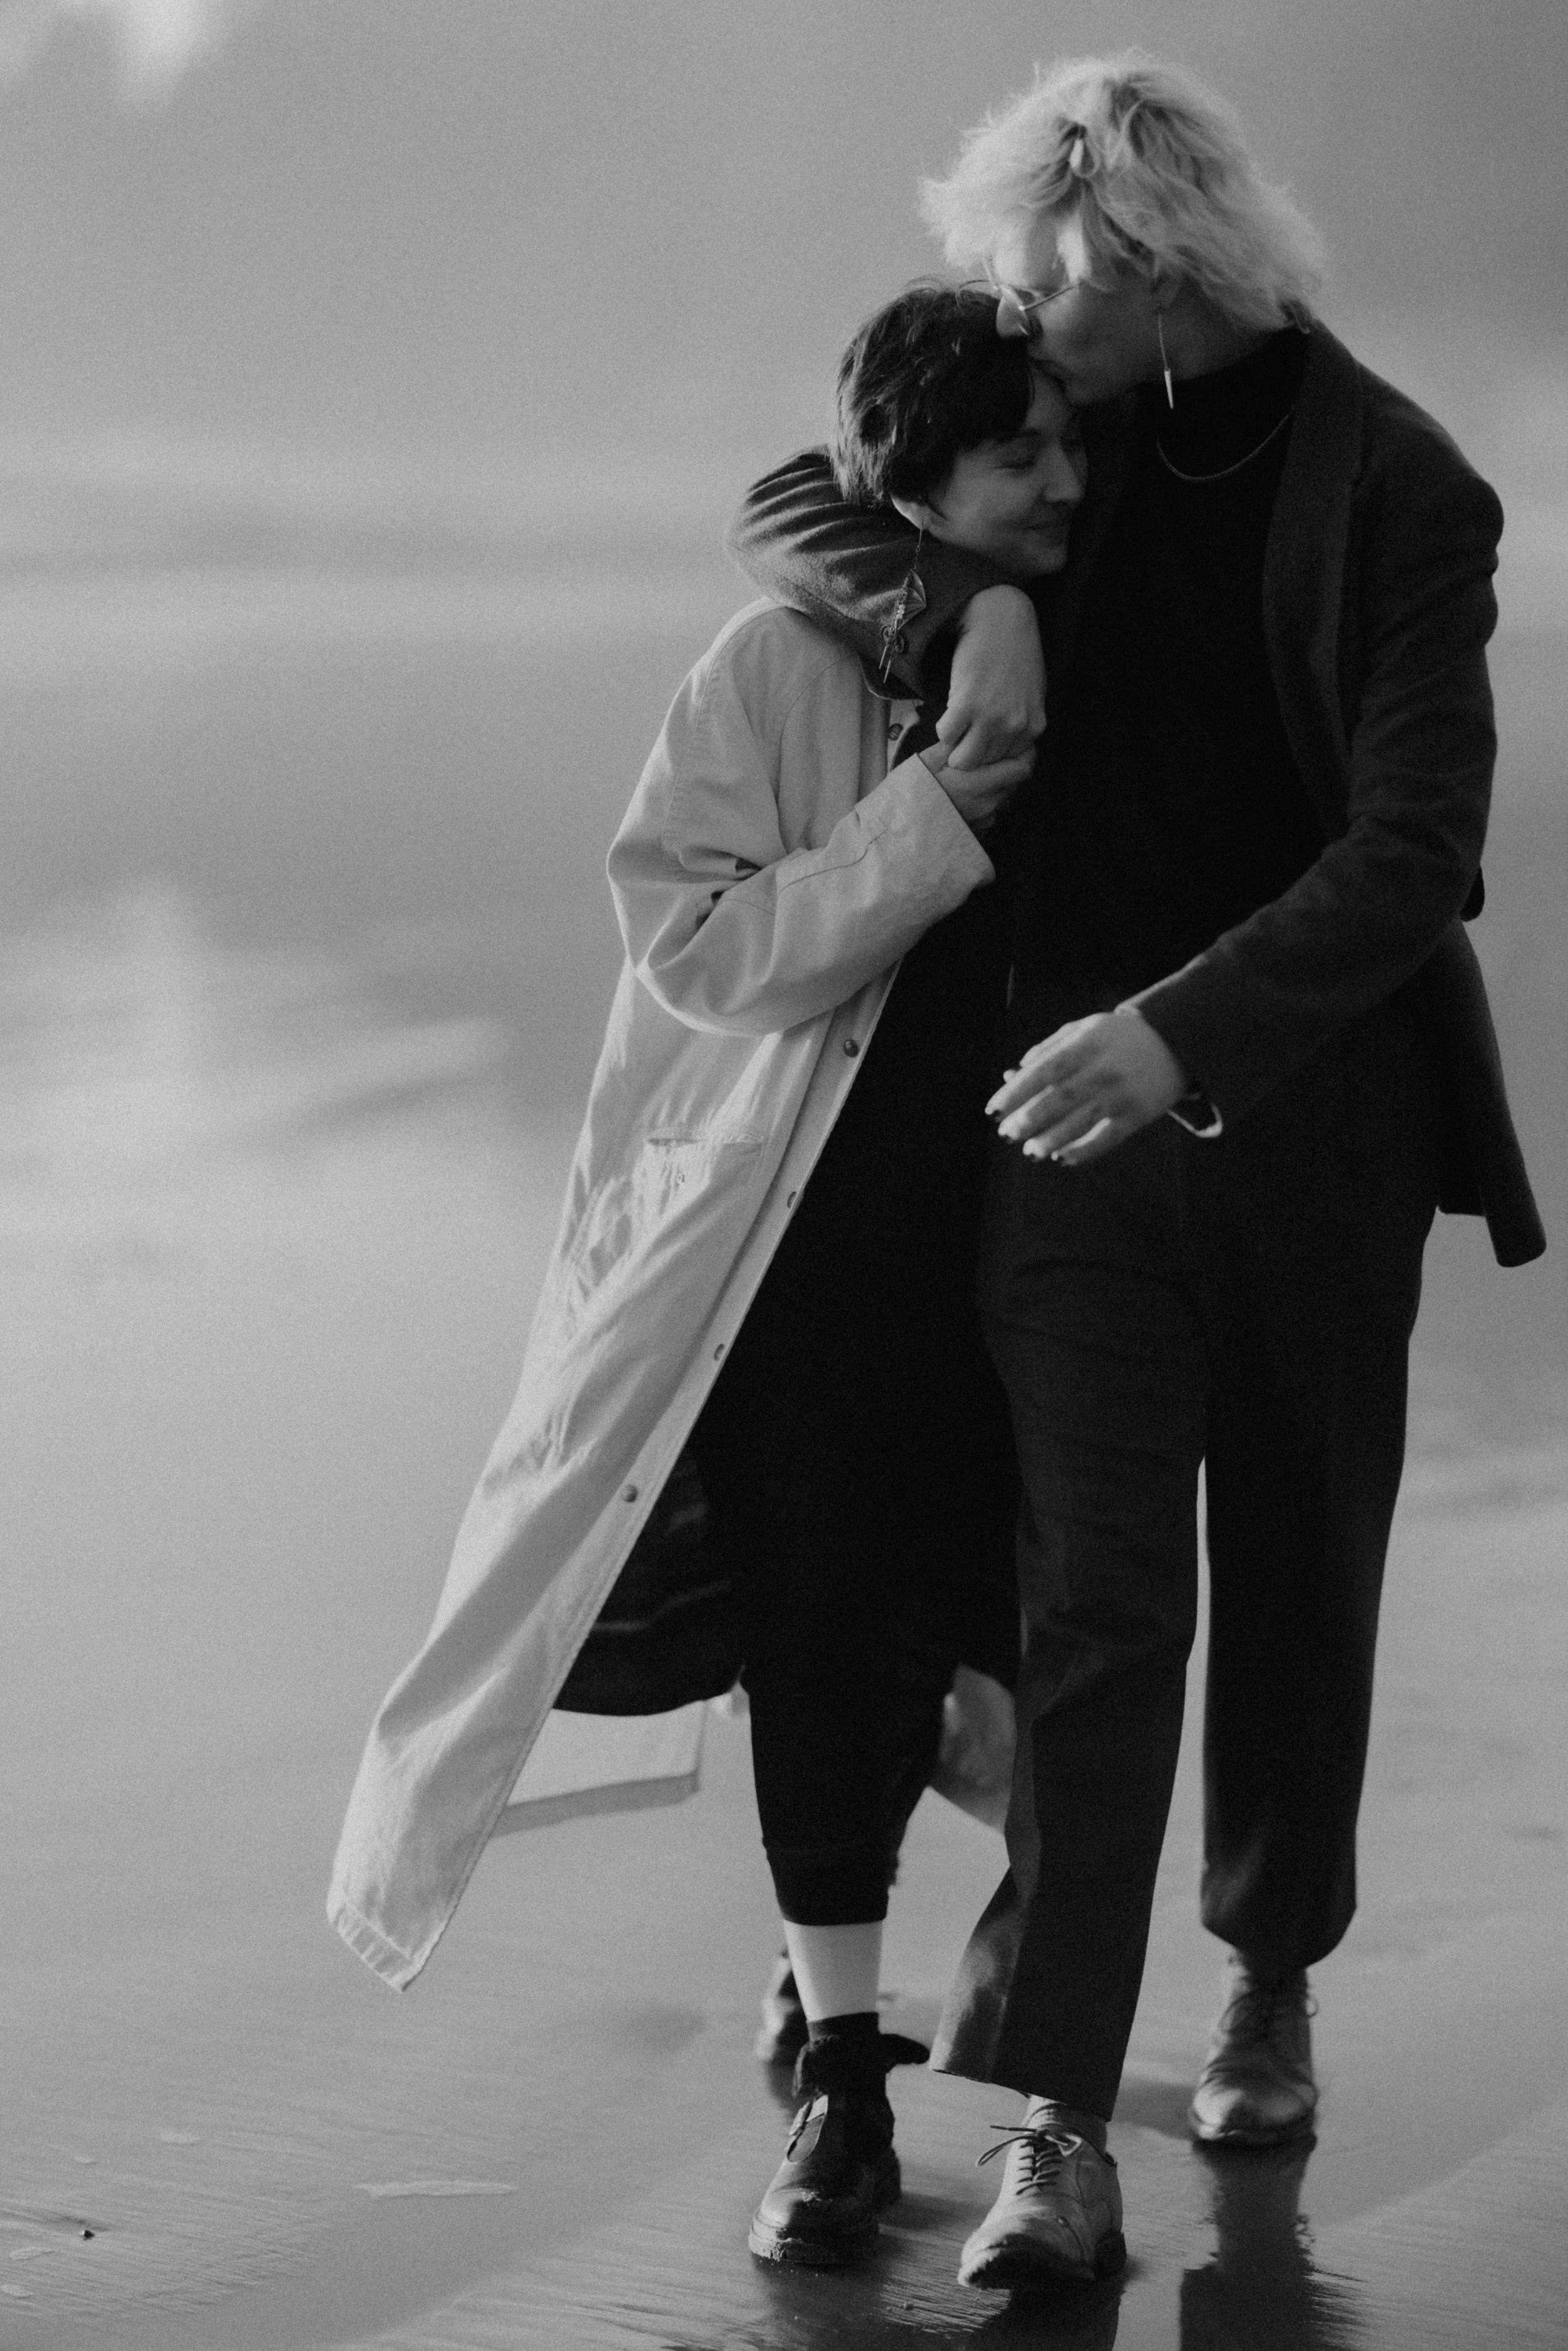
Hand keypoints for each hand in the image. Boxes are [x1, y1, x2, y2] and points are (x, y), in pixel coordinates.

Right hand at [918, 740, 1034, 831]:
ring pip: (1005, 797)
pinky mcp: (978, 831)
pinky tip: (969, 795)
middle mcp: (988, 804)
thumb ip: (952, 745)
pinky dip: (987, 800)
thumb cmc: (912, 794)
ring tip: (978, 775)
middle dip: (1010, 766)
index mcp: (978, 784)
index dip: (1027, 753)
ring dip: (998, 784)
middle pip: (1016, 781)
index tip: (1019, 743)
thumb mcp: (927, 762)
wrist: (902, 831)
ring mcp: (984, 820)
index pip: (1022, 768)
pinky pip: (992, 811)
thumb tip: (969, 729)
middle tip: (994, 754)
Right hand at [938, 586, 1045, 769]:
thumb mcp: (1031, 695)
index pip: (1006, 763)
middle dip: (970, 754)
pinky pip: (946, 734)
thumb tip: (1001, 748)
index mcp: (1033, 727)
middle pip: (984, 764)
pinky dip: (944, 727)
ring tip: (956, 727)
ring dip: (955, 746)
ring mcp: (991, 718)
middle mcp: (1015, 727)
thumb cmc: (1015, 653)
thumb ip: (1021, 724)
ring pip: (963, 759)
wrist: (1001, 619)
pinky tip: (950, 710)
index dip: (988, 755)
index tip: (979, 743)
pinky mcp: (966, 705)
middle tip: (962, 738)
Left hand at [987, 1008, 1187, 1165]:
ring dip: (1050, 1140)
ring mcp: (1122, 1094)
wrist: (1175, 1041)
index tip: (993, 1111)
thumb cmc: (1117, 1037)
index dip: (1015, 1093)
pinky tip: (1061, 1157)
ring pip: (1080, 1122)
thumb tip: (1013, 1074)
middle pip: (1058, 1099)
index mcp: (1086, 1044)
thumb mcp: (1084, 1029)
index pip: (1042, 1071)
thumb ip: (1048, 1048)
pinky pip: (1106, 1138)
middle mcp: (1103, 1069)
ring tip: (1030, 1150)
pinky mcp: (1138, 1115)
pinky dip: (1082, 1151)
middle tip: (1007, 1134)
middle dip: (1027, 1120)